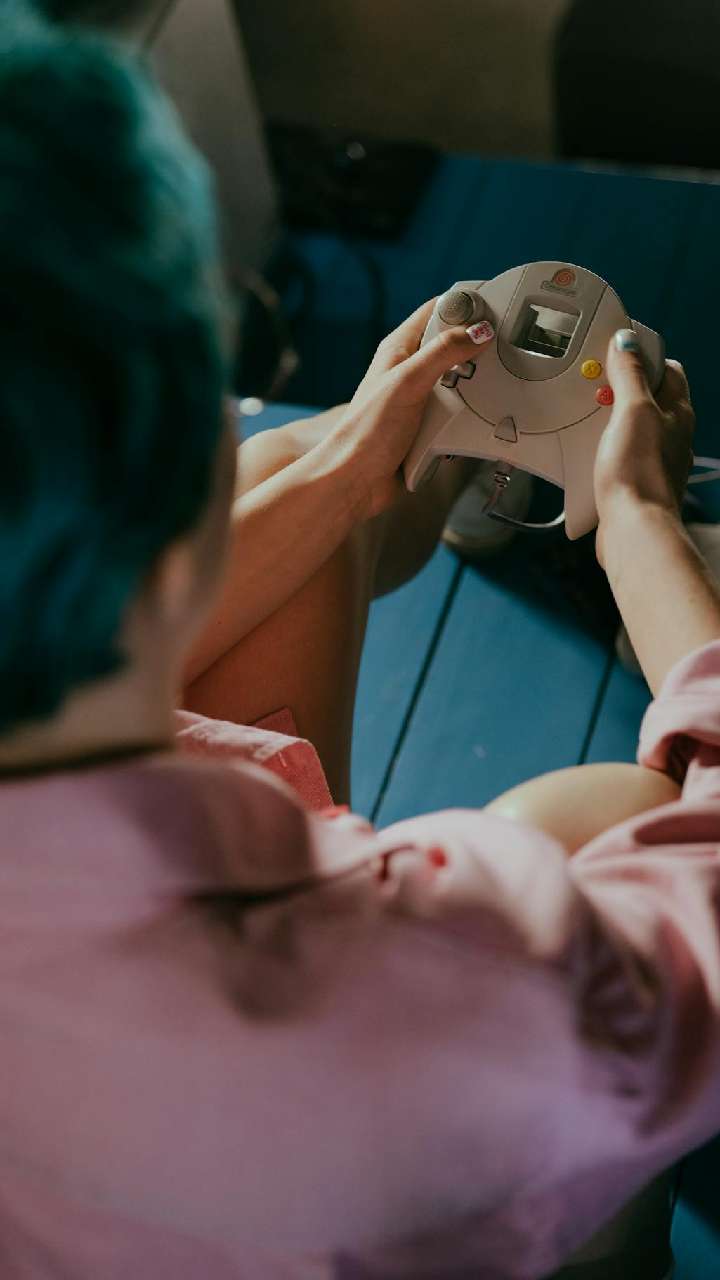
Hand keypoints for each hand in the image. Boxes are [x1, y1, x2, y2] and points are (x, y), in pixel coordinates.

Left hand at [330, 300, 493, 520]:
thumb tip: (478, 331)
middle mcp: (411, 371)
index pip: (438, 310)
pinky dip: (472, 417)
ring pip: (462, 383)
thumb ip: (444, 352)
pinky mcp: (431, 427)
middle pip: (455, 346)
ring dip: (477, 388)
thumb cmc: (367, 431)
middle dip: (479, 349)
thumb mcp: (408, 382)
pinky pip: (460, 414)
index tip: (496, 307)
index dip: (466, 305)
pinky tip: (481, 420)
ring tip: (493, 388)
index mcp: (400, 349)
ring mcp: (422, 399)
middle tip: (503, 351)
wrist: (357, 482)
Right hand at [594, 333, 694, 568]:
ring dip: (607, 421)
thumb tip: (627, 340)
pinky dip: (602, 449)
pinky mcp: (636, 483)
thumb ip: (630, 375)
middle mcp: (672, 436)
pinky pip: (619, 456)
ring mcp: (655, 460)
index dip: (642, 357)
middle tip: (591, 386)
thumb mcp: (632, 410)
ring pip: (631, 428)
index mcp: (679, 413)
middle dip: (618, 389)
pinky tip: (585, 452)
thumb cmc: (638, 469)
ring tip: (583, 417)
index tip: (613, 353)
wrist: (633, 529)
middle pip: (646, 398)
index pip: (667, 370)